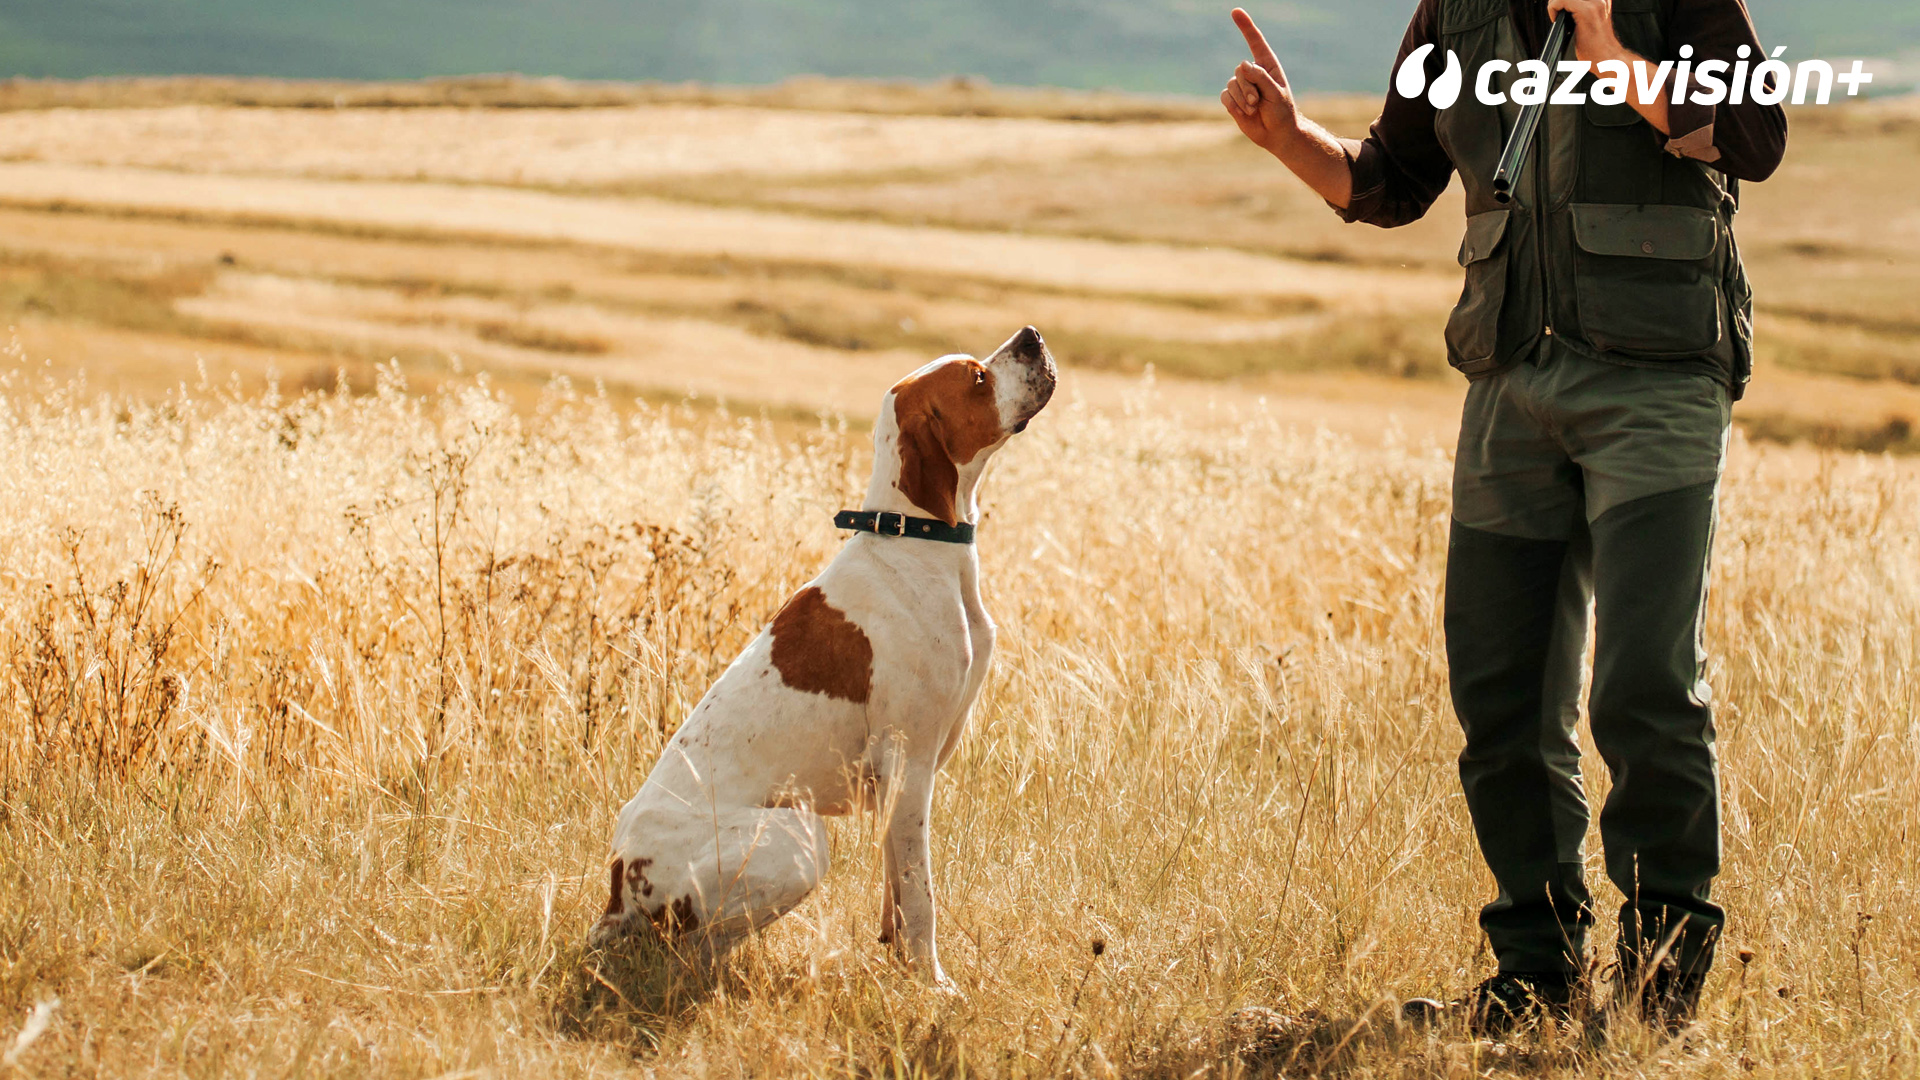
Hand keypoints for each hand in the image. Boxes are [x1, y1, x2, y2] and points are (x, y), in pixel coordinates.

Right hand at [1221, 8, 1299, 152]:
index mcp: (1267, 65)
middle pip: (1240, 69)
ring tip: (1254, 108)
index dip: (1245, 26)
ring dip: (1243, 99)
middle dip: (1248, 87)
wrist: (1276, 134)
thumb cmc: (1281, 112)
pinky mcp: (1232, 99)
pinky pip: (1225, 96)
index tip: (1235, 12)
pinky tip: (1245, 113)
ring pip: (1232, 84)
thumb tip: (1242, 65)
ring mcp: (1241, 86)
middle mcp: (1252, 72)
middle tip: (1258, 101)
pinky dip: (1234, 106)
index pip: (1255, 42)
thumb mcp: (1276, 93)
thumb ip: (1261, 77)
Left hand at [1546, 0, 1625, 64]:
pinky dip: (1553, 9)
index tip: (1561, 10)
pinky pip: (1561, 0)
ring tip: (1557, 17)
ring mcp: (1596, 2)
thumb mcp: (1587, 20)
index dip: (1563, 1)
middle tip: (1557, 13)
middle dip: (1558, 0)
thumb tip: (1560, 3)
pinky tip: (1556, 20)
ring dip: (1555, 3)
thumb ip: (1577, 9)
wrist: (1607, 58)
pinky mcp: (1587, 11)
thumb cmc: (1596, 45)